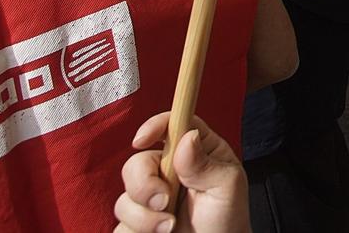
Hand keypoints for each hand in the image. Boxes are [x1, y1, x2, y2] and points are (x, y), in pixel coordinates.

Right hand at [113, 112, 249, 232]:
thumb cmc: (227, 217)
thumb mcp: (227, 186)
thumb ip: (205, 163)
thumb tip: (187, 138)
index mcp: (194, 152)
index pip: (171, 125)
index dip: (154, 126)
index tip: (142, 140)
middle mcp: (169, 171)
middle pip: (137, 163)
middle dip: (144, 185)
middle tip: (165, 202)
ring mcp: (150, 198)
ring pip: (125, 198)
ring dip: (144, 217)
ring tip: (169, 227)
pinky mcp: (138, 223)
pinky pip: (121, 225)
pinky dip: (137, 232)